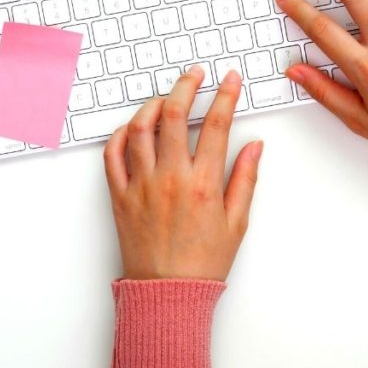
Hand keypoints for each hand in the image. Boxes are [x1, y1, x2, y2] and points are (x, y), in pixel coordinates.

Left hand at [103, 67, 263, 280]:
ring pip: (139, 128)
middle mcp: (170, 178)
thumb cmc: (202, 263)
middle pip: (174, 114)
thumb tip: (255, 146)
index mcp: (204, 184)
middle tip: (194, 74)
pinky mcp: (119, 195)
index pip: (217, 125)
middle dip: (186, 85)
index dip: (225, 95)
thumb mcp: (237, 222)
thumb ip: (245, 179)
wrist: (167, 293)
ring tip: (165, 97)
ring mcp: (141, 185)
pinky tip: (134, 128)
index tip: (229, 80)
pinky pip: (112, 154)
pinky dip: (121, 134)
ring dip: (153, 104)